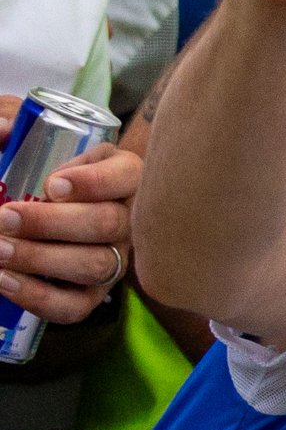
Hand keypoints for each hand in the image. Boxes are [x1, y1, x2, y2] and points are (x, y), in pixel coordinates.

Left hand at [0, 142, 138, 326]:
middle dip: (52, 224)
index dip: (93, 184)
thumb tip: (3, 127)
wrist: (55, 207)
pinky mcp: (92, 294)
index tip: (52, 184)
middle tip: (6, 217)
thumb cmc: (48, 163)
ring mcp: (115, 260)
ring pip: (94, 266)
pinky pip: (74, 307)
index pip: (126, 178)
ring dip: (41, 259)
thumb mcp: (37, 135)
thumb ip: (15, 122)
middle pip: (108, 226)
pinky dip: (38, 297)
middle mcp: (128, 221)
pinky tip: (4, 279)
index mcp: (124, 176)